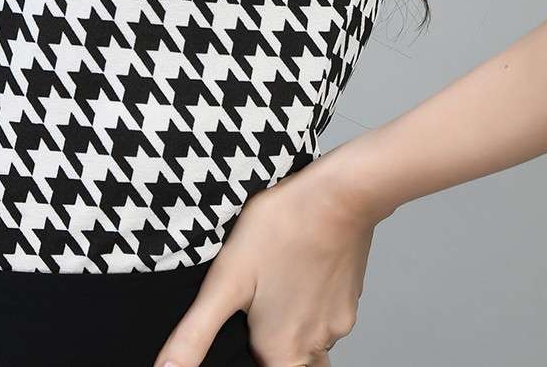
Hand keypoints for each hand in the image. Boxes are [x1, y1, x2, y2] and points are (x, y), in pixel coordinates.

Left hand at [151, 157, 378, 366]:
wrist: (338, 196)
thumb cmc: (281, 230)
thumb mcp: (225, 280)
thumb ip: (196, 333)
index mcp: (281, 350)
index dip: (246, 352)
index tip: (242, 325)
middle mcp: (314, 346)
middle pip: (286, 361)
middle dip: (269, 343)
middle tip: (255, 304)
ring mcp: (337, 324)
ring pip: (310, 341)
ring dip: (290, 324)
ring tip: (273, 285)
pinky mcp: (351, 300)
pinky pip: (327, 316)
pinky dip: (311, 302)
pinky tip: (297, 270)